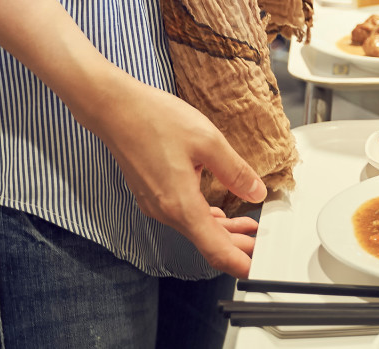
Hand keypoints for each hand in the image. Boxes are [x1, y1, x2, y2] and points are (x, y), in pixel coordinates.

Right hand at [72, 72, 265, 276]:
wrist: (116, 109)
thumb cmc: (156, 120)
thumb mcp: (207, 140)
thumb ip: (234, 171)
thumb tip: (256, 192)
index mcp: (181, 205)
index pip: (215, 250)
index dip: (239, 263)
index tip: (258, 268)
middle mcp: (166, 212)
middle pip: (206, 242)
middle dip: (237, 247)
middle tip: (263, 245)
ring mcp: (156, 206)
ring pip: (195, 229)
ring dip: (222, 232)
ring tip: (249, 228)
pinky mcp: (151, 196)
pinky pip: (183, 217)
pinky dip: (205, 219)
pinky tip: (218, 213)